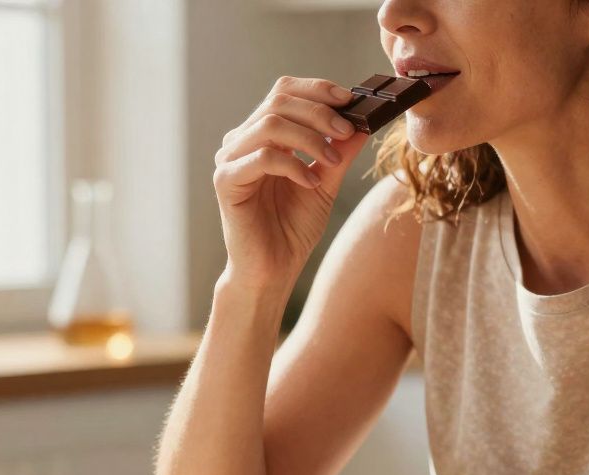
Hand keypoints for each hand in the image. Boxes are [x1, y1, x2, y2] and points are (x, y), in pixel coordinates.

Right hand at [213, 76, 371, 289]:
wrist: (273, 270)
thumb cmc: (292, 229)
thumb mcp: (325, 184)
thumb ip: (338, 153)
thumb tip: (362, 124)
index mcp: (262, 135)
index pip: (284, 92)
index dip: (317, 90)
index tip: (350, 100)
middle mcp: (242, 141)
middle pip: (278, 101)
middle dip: (319, 112)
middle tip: (347, 130)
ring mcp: (230, 159)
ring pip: (270, 124)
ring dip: (310, 138)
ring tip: (332, 160)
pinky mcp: (226, 181)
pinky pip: (262, 157)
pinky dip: (292, 166)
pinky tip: (310, 183)